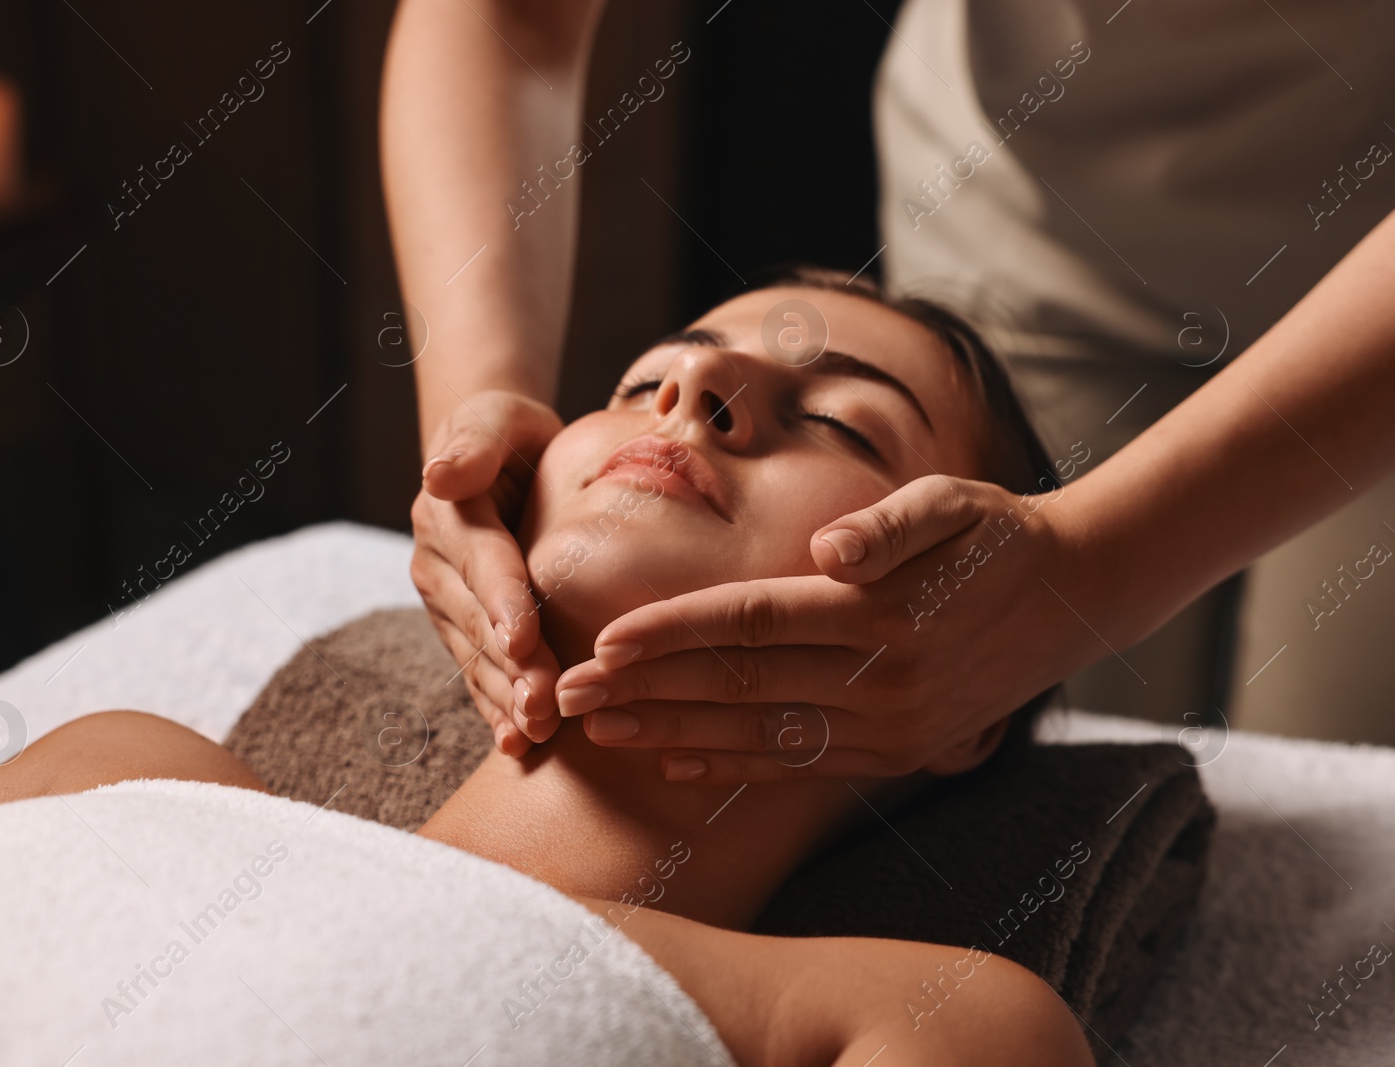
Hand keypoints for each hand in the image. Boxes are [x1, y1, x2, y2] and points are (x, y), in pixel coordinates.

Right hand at [411, 390, 564, 754]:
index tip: (523, 638)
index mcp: (447, 515)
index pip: (482, 561)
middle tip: (545, 707)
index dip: (501, 600)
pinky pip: (477, 672)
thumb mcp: (494, 420)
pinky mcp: (461, 629)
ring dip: (506, 697)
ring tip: (537, 733)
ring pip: (477, 655)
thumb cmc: (509, 433)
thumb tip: (438, 475)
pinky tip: (516, 745)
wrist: (496, 455)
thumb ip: (475, 443)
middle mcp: (436, 564)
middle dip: (512, 666)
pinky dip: (495, 708)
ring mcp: (445, 603)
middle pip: (479, 620)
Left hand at [553, 475, 1101, 780]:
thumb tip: (828, 549)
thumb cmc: (995, 534)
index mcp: (881, 614)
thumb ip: (890, 525)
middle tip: (567, 697)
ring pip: (758, 735)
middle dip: (647, 691)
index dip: (673, 634)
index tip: (603, 643)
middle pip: (740, 687)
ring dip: (673, 733)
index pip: (753, 623)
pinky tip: (676, 759)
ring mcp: (888, 728)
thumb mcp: (956, 503)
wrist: (1073, 597)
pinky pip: (797, 763)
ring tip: (601, 732)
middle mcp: (881, 681)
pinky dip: (733, 762)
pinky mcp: (893, 752)